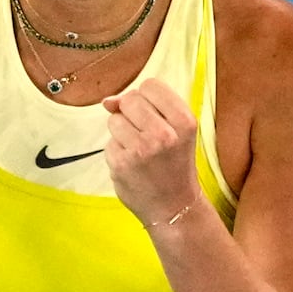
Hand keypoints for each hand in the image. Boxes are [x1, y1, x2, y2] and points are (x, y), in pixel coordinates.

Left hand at [102, 78, 204, 227]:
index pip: (151, 85)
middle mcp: (164, 134)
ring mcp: (140, 150)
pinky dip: (117, 151)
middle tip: (146, 134)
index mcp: (184, 121)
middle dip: (132, 113)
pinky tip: (132, 164)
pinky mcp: (121, 164)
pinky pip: (109, 142)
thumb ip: (149, 106)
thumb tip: (108, 101)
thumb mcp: (177, 131)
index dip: (147, 97)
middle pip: (130, 99)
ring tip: (140, 150)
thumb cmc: (174, 163)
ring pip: (114, 119)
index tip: (154, 113)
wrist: (174, 206)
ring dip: (122, 132)